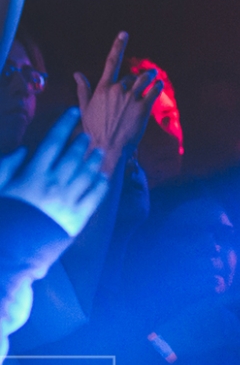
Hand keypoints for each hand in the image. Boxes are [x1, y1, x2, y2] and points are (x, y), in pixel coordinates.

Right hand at [0, 108, 108, 237]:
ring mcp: (68, 200)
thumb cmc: (2, 218)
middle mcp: (53, 184)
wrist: (10, 252)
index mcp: (32, 175)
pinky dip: (101, 183)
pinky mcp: (79, 217)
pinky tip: (104, 176)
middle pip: (74, 155)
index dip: (65, 124)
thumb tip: (23, 150)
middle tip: (87, 134)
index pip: (52, 141)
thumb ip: (6, 167)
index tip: (74, 111)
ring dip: (95, 159)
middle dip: (82, 142)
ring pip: (88, 172)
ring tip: (98, 152)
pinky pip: (95, 196)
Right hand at [74, 32, 163, 172]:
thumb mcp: (85, 108)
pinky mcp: (143, 108)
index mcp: (102, 88)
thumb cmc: (94, 130)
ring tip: (153, 78)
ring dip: (150, 76)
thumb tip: (77, 74)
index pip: (111, 61)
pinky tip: (158, 87)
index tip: (124, 33)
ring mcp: (131, 98)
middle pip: (130, 77)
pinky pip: (155, 91)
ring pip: (145, 79)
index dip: (118, 45)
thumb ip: (83, 89)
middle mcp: (117, 90)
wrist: (106, 148)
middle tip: (135, 89)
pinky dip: (158, 86)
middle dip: (133, 81)